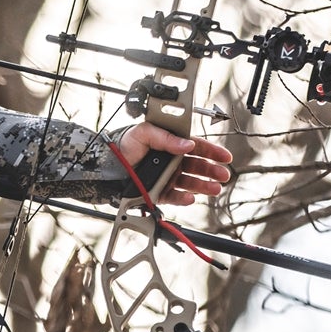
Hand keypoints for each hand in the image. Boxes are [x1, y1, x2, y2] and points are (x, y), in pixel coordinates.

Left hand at [116, 123, 232, 204]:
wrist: (106, 167)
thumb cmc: (123, 146)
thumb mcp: (144, 133)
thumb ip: (165, 137)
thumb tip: (187, 144)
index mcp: (171, 144)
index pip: (197, 147)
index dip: (212, 152)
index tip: (225, 157)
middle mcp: (172, 161)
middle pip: (198, 167)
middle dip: (212, 171)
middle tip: (223, 175)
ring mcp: (167, 178)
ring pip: (191, 183)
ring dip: (204, 186)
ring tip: (214, 189)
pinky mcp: (160, 193)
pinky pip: (175, 197)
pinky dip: (184, 198)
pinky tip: (190, 197)